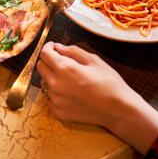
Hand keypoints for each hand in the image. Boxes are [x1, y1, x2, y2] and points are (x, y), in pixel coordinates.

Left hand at [37, 42, 157, 154]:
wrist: (117, 109)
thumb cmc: (108, 82)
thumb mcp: (94, 60)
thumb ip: (73, 51)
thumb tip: (58, 47)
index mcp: (64, 68)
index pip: (45, 54)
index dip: (48, 47)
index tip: (53, 46)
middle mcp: (55, 84)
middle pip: (40, 67)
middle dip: (48, 60)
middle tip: (61, 60)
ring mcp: (55, 100)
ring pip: (44, 83)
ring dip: (52, 76)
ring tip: (69, 78)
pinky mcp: (58, 112)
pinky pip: (50, 98)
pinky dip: (56, 92)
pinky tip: (70, 91)